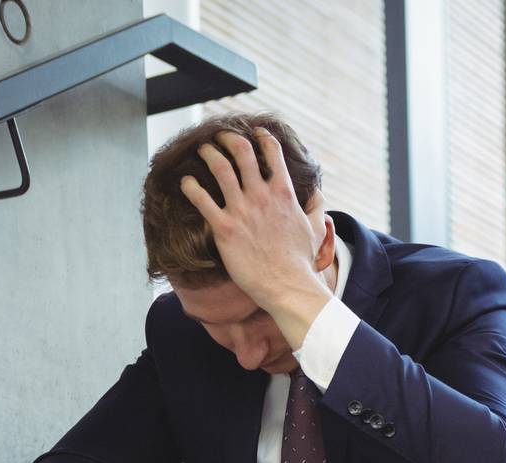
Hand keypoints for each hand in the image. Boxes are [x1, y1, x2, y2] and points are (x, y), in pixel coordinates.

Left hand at [179, 128, 325, 313]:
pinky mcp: (225, 229)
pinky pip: (202, 200)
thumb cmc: (301, 263)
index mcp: (283, 192)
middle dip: (228, 138)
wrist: (287, 287)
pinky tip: (186, 182)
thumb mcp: (316, 230)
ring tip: (202, 150)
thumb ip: (318, 208)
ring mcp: (242, 210)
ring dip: (209, 154)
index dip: (262, 137)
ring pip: (220, 167)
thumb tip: (319, 195)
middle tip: (220, 137)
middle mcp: (261, 195)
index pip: (271, 151)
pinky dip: (191, 187)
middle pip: (241, 150)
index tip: (254, 133)